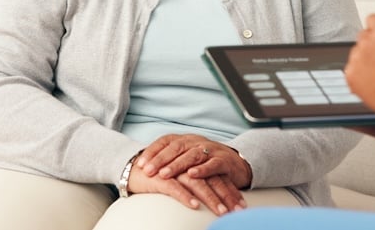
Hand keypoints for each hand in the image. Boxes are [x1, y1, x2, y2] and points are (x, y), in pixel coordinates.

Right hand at [127, 167, 245, 214]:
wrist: (133, 168)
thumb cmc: (161, 175)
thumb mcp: (183, 177)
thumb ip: (198, 184)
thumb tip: (217, 198)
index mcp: (195, 163)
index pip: (218, 177)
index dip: (230, 191)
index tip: (241, 205)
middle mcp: (188, 164)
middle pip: (212, 180)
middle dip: (226, 196)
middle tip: (236, 210)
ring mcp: (175, 169)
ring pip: (197, 184)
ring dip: (210, 198)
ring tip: (221, 211)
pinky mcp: (160, 176)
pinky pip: (175, 187)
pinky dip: (185, 196)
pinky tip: (194, 205)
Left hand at [138, 134, 251, 188]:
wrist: (235, 163)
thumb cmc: (206, 162)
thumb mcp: (187, 158)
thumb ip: (169, 160)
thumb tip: (144, 168)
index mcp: (185, 140)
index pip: (165, 142)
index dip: (152, 152)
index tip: (140, 164)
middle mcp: (196, 142)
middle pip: (176, 147)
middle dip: (160, 160)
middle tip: (147, 171)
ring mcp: (210, 149)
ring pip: (191, 155)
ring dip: (177, 165)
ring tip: (165, 174)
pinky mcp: (223, 160)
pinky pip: (212, 164)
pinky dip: (202, 169)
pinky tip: (192, 174)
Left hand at [345, 8, 374, 123]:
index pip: (372, 19)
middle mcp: (367, 41)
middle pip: (363, 36)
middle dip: (372, 45)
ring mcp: (357, 58)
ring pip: (357, 53)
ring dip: (365, 60)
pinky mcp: (350, 74)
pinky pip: (351, 69)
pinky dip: (359, 74)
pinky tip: (374, 80)